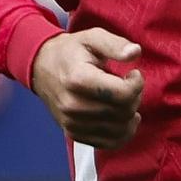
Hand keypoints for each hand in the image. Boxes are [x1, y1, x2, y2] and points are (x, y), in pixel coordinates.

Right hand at [30, 28, 144, 149]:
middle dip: (135, 97)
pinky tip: (125, 118)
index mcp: (79, 79)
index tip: (133, 73)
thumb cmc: (72, 51)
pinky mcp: (74, 134)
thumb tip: (135, 53)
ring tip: (124, 98)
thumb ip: (115, 44)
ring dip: (130, 114)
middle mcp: (73, 106)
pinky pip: (108, 144)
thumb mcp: (92, 37)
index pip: (122, 94)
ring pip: (119, 130)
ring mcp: (72, 123)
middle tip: (128, 84)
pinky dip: (123, 133)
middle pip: (123, 112)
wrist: (42, 68)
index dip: (137, 84)